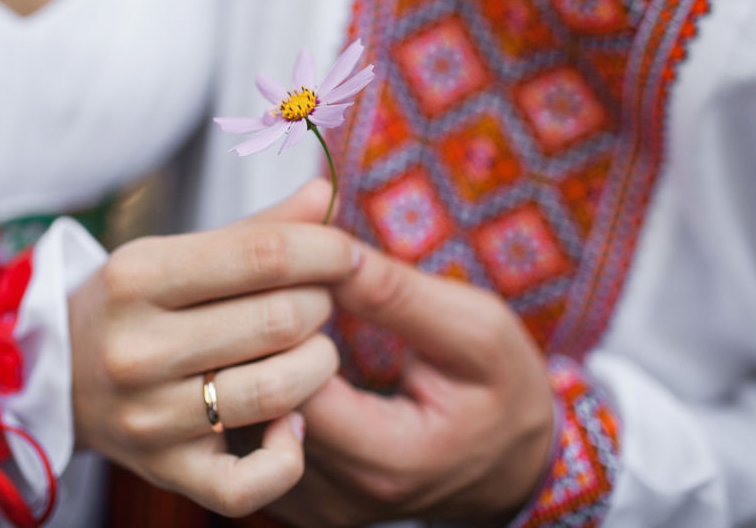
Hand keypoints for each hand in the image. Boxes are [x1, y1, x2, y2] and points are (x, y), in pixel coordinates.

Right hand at [67, 180, 360, 516]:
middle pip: (279, 321)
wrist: (58, 372)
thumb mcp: (176, 252)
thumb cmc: (135, 303)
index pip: (262, 256)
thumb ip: (256, 228)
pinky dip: (290, 452)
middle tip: (317, 299)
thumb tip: (324, 195)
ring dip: (319, 364)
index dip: (323, 250)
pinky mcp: (164, 471)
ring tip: (311, 348)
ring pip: (277, 391)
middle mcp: (136, 348)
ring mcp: (148, 417)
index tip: (344, 252)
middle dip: (320, 304)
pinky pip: (251, 482)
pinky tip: (293, 421)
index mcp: (137, 276)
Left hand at [270, 246, 553, 526]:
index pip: (288, 386)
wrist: (515, 465)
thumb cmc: (503, 392)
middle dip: (253, 333)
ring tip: (265, 304)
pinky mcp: (298, 499)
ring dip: (246, 358)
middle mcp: (335, 497)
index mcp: (384, 461)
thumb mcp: (475, 331)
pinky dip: (252, 386)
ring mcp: (311, 505)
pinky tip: (270, 345)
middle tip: (264, 276)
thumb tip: (330, 252)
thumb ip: (399, 297)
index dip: (282, 321)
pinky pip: (249, 440)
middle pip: (251, 407)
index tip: (299, 275)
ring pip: (239, 423)